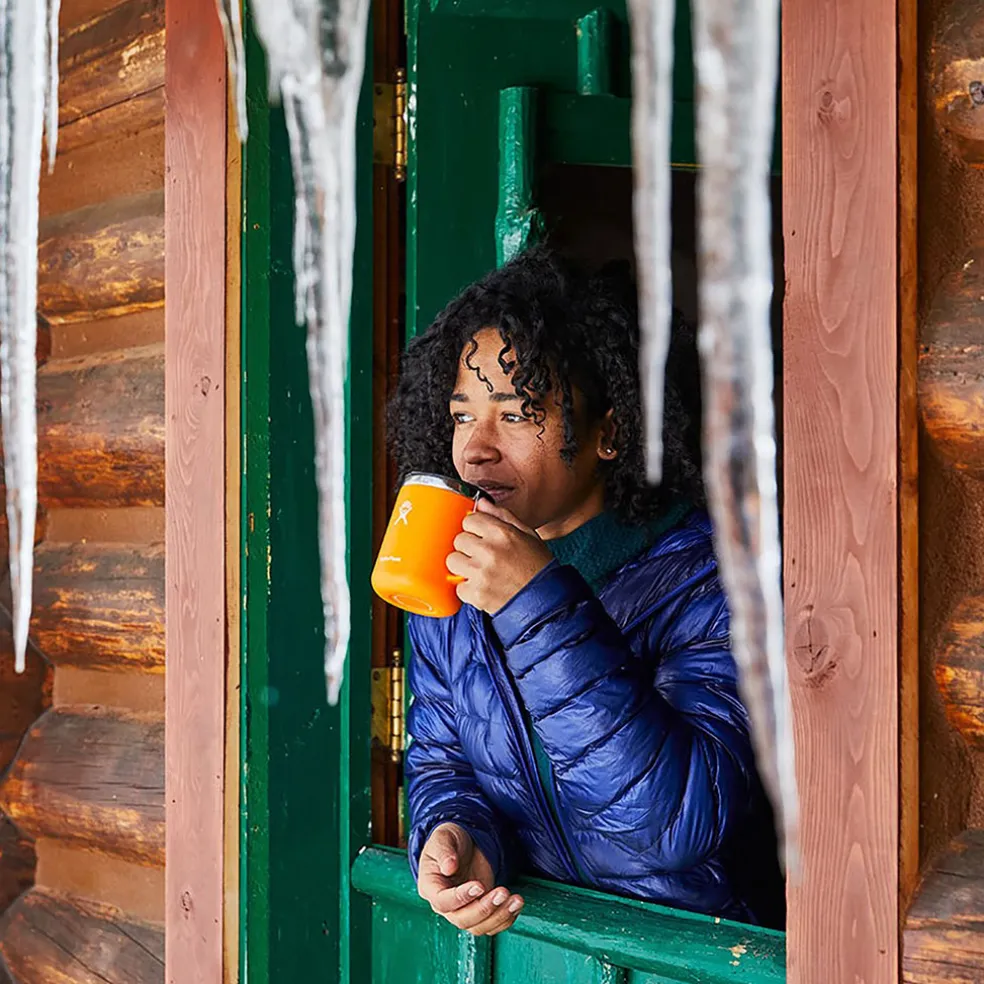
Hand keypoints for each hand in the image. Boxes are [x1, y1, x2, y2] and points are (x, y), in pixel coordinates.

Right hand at [417, 822, 523, 935]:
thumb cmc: (449, 839)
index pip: (443, 902)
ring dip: (499, 916)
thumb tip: (449, 867)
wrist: (464, 843)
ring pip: (479, 927)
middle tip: (502, 891)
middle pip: (462, 919)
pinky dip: (506, 919)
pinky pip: (492, 925)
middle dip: (484, 909)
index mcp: (431, 887)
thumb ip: (444, 851)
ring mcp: (463, 910)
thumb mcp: (443, 838)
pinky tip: (516, 905)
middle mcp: (445, 904)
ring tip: (516, 899)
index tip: (479, 885)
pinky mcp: (480, 910)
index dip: (460, 898)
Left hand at [446, 499, 552, 613]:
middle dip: (468, 548)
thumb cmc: (538, 567)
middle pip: (459, 539)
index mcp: (502, 533)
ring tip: (480, 571)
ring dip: (463, 566)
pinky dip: (468, 588)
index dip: (475, 528)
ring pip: (453, 561)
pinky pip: (458, 586)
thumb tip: (481, 503)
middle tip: (483, 556)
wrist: (547, 600)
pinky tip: (483, 586)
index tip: (481, 537)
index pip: (469, 519)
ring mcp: (481, 573)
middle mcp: (490, 551)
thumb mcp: (527, 534)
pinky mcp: (477, 594)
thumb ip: (502, 516)